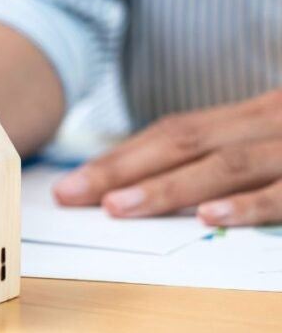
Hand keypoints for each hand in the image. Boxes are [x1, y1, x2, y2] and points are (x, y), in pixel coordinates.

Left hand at [53, 90, 281, 226]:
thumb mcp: (272, 135)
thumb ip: (226, 152)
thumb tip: (149, 184)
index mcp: (253, 115)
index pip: (174, 133)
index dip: (121, 156)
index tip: (72, 182)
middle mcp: (269, 122)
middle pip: (185, 143)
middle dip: (122, 170)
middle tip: (71, 194)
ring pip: (226, 165)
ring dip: (167, 187)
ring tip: (116, 206)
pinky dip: (246, 205)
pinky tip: (206, 217)